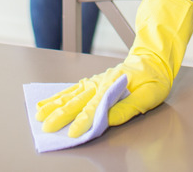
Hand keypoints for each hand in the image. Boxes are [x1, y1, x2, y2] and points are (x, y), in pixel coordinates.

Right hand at [36, 0, 192, 137]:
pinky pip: (73, 88)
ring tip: (39, 115)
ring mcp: (95, 81)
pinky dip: (59, 95)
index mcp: (114, 87)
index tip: (73, 133)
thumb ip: (128, 107)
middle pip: (77, 101)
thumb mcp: (149, 95)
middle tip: (47, 127)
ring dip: (55, 105)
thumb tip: (109, 119)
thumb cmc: (153, 79)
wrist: (153, 59)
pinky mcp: (93, 81)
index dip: (83, 121)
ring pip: (71, 94)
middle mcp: (101, 83)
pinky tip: (48, 101)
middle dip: (61, 115)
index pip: (95, 107)